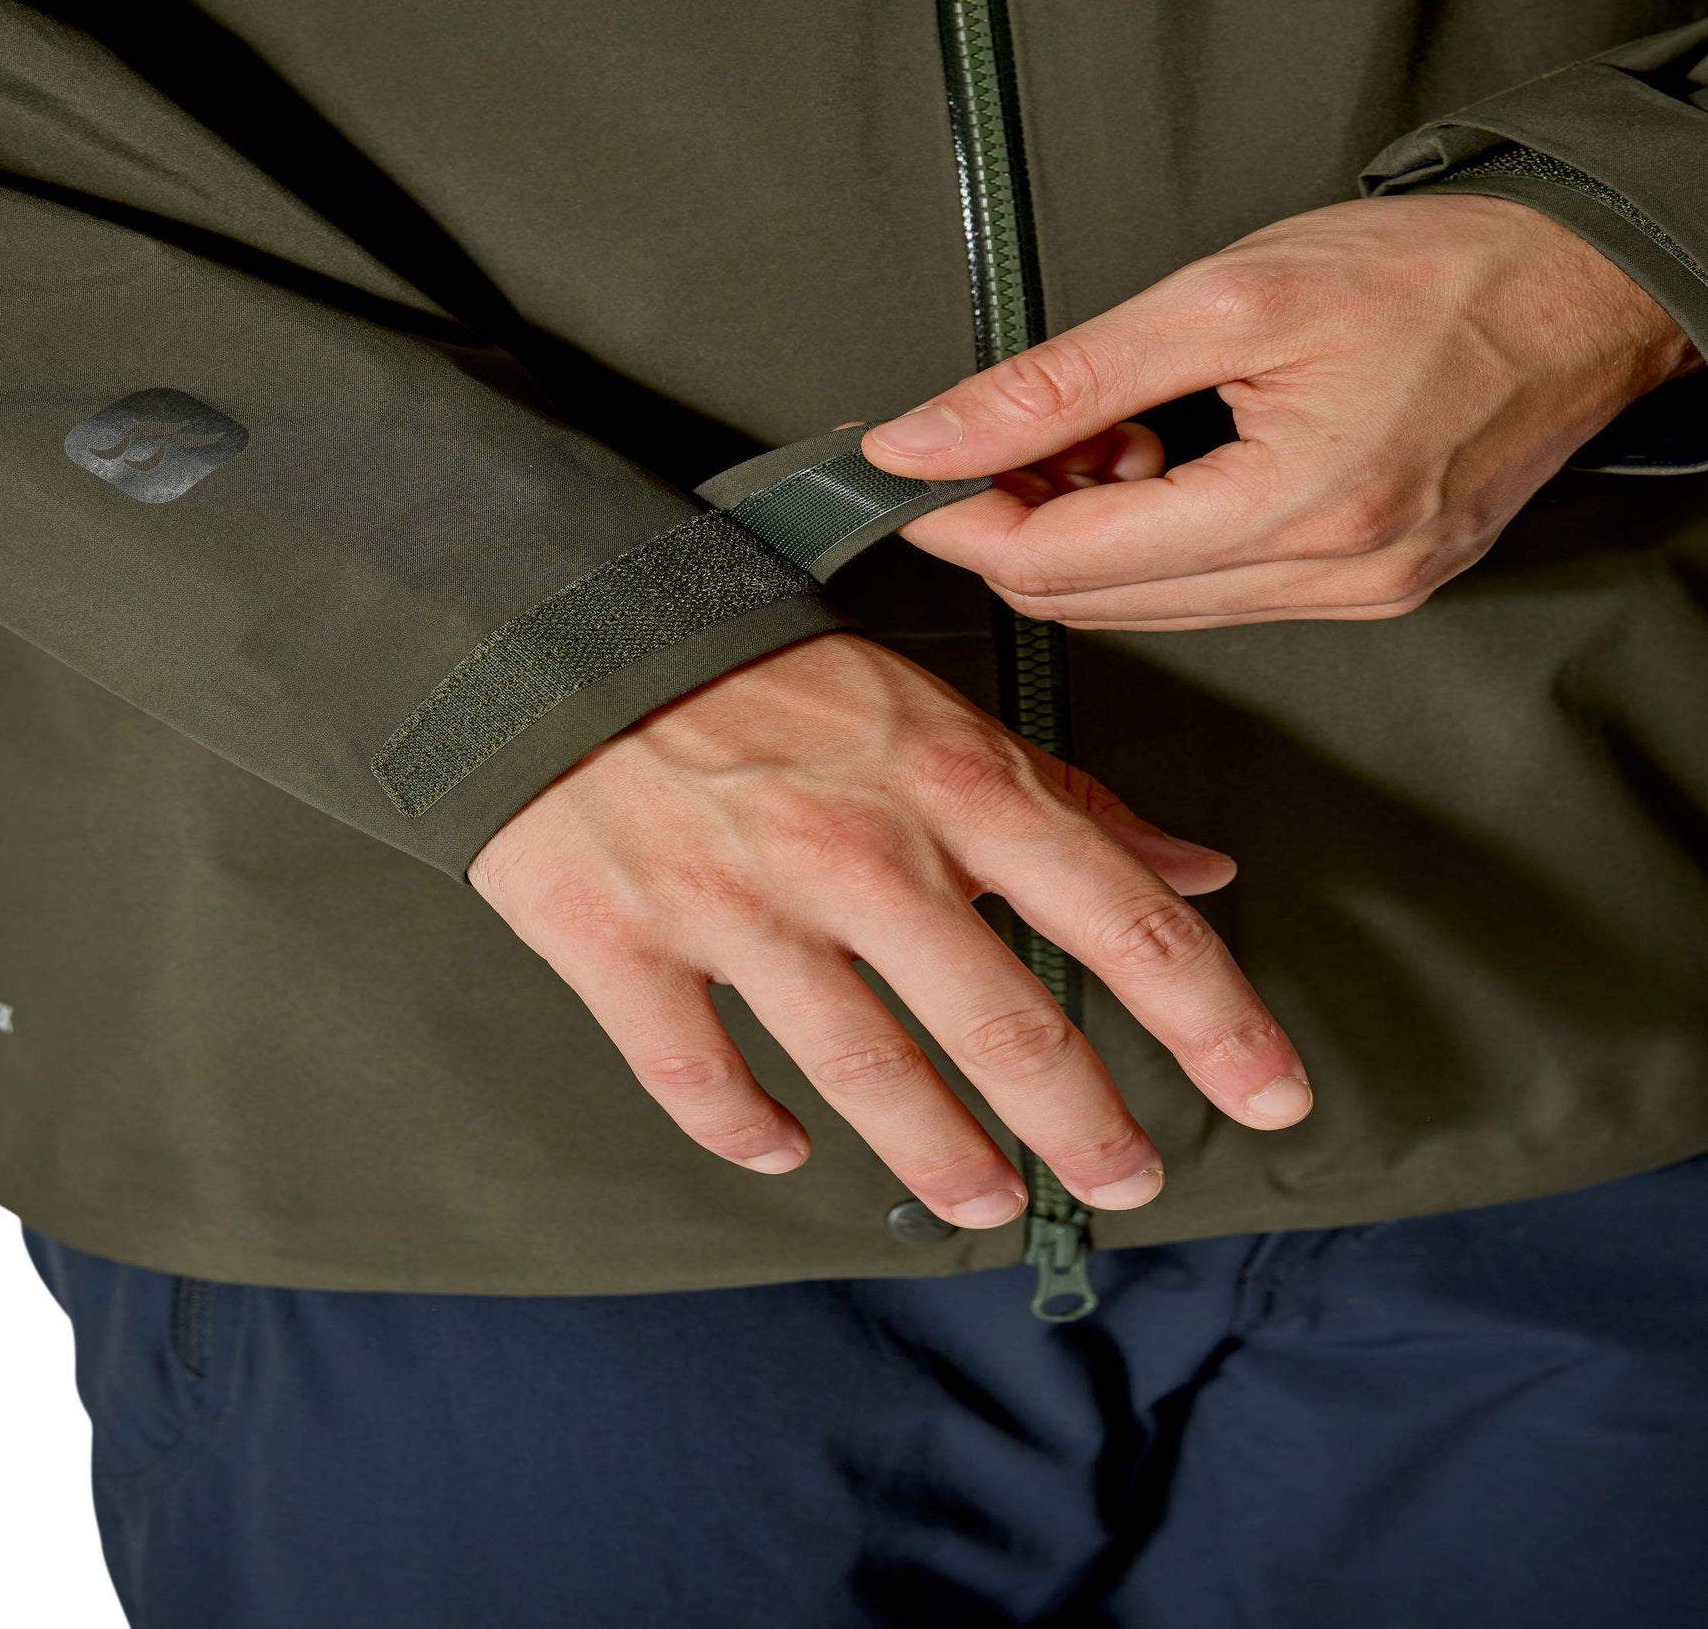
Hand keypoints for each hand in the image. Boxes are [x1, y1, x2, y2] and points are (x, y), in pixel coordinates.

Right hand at [470, 634, 1309, 1227]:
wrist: (563, 633)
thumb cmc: (764, 672)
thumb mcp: (930, 710)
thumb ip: (1068, 799)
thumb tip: (1202, 868)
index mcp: (947, 780)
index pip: (1117, 914)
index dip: (1211, 1018)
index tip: (1273, 1095)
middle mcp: (856, 850)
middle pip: (1004, 1020)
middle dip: (1082, 1123)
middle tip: (1127, 1182)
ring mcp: (736, 904)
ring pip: (865, 1070)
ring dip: (943, 1155)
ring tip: (986, 1203)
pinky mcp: (625, 946)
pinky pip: (698, 1077)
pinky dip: (750, 1132)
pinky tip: (789, 1153)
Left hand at [862, 195, 1699, 628]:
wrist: (1586, 288)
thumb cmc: (1440, 272)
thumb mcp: (1225, 294)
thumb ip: (1062, 378)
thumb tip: (931, 434)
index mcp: (1297, 510)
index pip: (1060, 565)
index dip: (960, 517)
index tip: (906, 468)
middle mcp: (1327, 578)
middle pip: (1090, 599)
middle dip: (1014, 522)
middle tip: (997, 435)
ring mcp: (1352, 595)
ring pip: (1142, 603)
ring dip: (1084, 529)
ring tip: (1101, 432)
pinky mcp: (1366, 588)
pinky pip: (1208, 591)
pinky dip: (1152, 536)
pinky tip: (1164, 463)